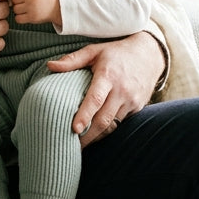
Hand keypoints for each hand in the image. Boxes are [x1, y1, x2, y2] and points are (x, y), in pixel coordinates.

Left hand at [7, 0, 60, 25]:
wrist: (58, 7)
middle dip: (16, 1)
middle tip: (25, 2)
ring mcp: (32, 7)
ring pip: (15, 9)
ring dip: (18, 10)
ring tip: (27, 8)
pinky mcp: (33, 17)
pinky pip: (18, 19)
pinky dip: (20, 18)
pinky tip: (27, 15)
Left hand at [47, 32, 163, 146]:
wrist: (149, 54)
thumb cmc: (116, 53)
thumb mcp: (94, 51)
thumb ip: (72, 60)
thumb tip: (50, 66)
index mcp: (108, 75)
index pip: (96, 99)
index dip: (85, 115)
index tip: (74, 129)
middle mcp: (122, 90)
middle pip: (104, 119)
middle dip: (88, 135)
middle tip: (71, 147)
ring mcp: (132, 101)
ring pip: (112, 125)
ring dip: (96, 136)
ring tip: (81, 144)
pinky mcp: (138, 107)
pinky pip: (120, 123)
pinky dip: (107, 130)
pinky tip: (95, 135)